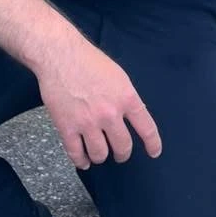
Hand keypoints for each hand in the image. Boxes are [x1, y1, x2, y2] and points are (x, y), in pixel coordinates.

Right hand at [32, 26, 161, 169]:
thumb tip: (131, 118)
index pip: (147, 128)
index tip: (154, 152)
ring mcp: (88, 122)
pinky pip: (76, 153)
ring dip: (101, 156)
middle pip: (123, 146)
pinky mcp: (67, 127)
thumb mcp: (119, 77)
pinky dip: (81, 161)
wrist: (61, 56)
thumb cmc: (90, 61)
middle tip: (120, 153)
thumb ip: (127, 98)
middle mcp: (110, 114)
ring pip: (100, 154)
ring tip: (100, 153)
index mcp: (126, 98)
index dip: (153, 144)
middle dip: (123, 153)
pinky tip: (84, 161)